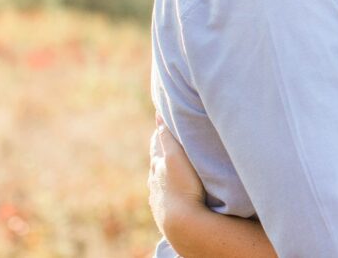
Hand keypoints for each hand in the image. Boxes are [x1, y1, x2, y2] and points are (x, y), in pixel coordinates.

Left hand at [148, 115, 206, 236]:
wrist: (182, 223)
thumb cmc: (183, 187)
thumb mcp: (176, 157)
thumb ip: (167, 136)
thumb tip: (158, 114)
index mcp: (158, 164)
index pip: (158, 143)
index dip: (162, 132)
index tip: (165, 123)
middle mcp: (154, 180)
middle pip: (157, 161)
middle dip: (163, 151)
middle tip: (170, 143)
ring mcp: (158, 196)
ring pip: (159, 179)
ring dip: (165, 172)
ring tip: (174, 168)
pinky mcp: (164, 210)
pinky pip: (164, 195)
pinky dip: (168, 189)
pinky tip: (173, 192)